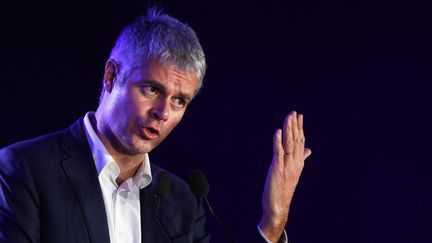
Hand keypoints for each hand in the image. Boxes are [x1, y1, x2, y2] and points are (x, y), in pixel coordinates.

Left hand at [259, 111, 311, 241]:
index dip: (300, 129)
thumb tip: (309, 150)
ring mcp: (287, 166)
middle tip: (294, 112)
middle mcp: (295, 163)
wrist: (278, 208)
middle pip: (296, 141)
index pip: (300, 142)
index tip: (299, 117)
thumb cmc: (283, 190)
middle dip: (295, 126)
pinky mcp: (278, 169)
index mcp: (298, 163)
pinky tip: (278, 131)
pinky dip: (278, 141)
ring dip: (288, 129)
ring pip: (289, 144)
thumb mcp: (293, 173)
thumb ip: (300, 160)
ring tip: (288, 117)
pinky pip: (278, 152)